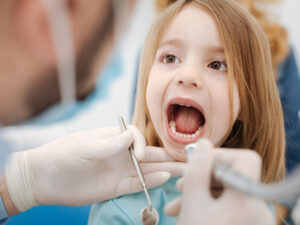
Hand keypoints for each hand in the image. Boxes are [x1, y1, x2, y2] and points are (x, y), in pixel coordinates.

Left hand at [4, 126, 184, 212]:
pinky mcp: (117, 186)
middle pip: (149, 153)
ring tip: (186, 170)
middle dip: (168, 155)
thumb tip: (132, 136)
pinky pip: (138, 183)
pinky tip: (165, 178)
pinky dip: (152, 181)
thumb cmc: (63, 154)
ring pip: (148, 169)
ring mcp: (120, 170)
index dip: (141, 145)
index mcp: (113, 137)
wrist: (45, 178)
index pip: (136, 137)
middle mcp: (120, 153)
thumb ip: (110, 143)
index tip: (137, 154)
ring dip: (166, 169)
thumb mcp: (85, 145)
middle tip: (189, 157)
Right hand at [164, 139, 274, 224]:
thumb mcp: (192, 203)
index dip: (221, 155)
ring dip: (201, 192)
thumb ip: (197, 169)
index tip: (196, 161)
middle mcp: (257, 209)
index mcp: (248, 200)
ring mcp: (253, 220)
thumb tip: (203, 144)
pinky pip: (228, 207)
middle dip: (203, 176)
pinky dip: (208, 205)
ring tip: (176, 202)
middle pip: (233, 176)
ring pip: (227, 193)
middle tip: (180, 184)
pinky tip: (186, 212)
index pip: (246, 159)